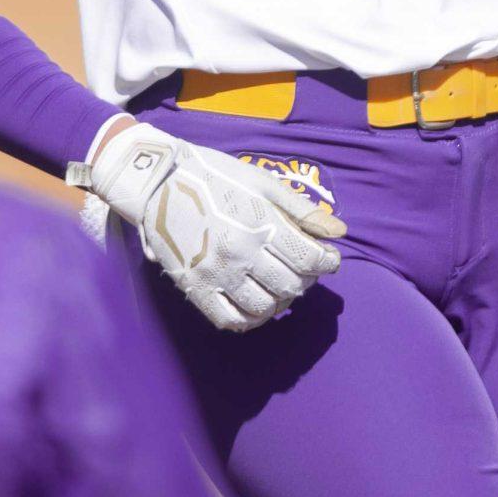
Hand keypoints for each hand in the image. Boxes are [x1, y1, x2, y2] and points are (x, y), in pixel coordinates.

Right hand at [76, 121, 344, 331]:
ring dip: (280, 301)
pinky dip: (249, 320)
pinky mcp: (195, 286)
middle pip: (291, 286)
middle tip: (301, 270)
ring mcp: (217, 274)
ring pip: (265, 307)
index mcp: (261, 224)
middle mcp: (242, 253)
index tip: (327, 258)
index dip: (327, 263)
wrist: (158, 180)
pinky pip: (230, 320)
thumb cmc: (215, 176)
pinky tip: (255, 306)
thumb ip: (301, 209)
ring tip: (279, 286)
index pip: (310, 260)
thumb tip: (339, 232)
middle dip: (305, 281)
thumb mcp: (261, 182)